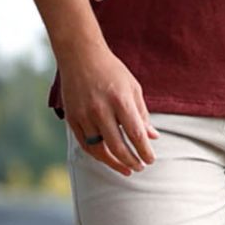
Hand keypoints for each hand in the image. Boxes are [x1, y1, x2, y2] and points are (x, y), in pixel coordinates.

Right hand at [61, 45, 157, 175]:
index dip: (144, 151)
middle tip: (140, 167)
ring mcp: (84, 115)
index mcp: (120, 100)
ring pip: (99, 149)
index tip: (150, 160)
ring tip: (126, 169)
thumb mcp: (132, 88)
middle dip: (131, 161)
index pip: (135, 134)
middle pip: (117, 146)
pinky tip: (108, 159)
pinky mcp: (71, 118)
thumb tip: (152, 137)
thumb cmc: (111, 71)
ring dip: (114, 163)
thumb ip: (142, 114)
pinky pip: (85, 144)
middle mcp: (100, 109)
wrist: (80, 55)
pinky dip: (97, 155)